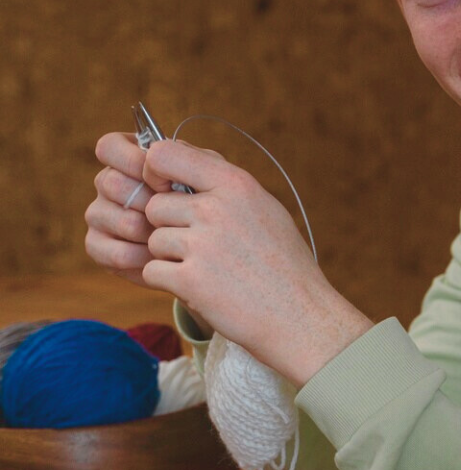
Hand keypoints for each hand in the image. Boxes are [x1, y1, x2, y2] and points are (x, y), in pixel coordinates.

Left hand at [85, 132, 370, 384]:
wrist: (299, 315)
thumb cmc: (283, 263)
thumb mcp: (264, 208)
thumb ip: (224, 186)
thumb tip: (180, 164)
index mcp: (236, 184)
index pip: (165, 154)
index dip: (155, 172)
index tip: (166, 190)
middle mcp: (215, 209)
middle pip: (155, 206)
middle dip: (169, 227)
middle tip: (204, 247)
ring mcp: (201, 245)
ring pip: (153, 241)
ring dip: (171, 259)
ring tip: (210, 270)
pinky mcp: (189, 280)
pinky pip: (152, 272)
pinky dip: (171, 283)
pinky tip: (204, 288)